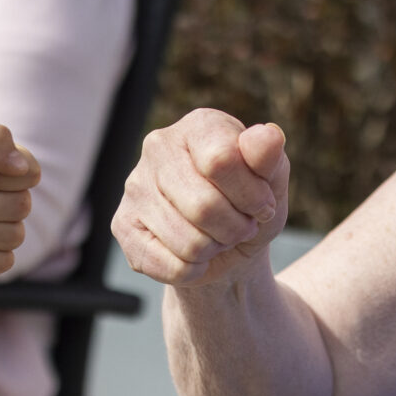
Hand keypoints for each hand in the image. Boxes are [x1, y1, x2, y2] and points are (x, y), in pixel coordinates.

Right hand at [114, 109, 289, 288]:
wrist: (229, 246)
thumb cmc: (250, 205)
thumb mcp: (272, 182)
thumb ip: (270, 158)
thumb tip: (269, 135)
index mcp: (199, 125)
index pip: (221, 161)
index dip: (251, 195)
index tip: (262, 204)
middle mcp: (158, 147)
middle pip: (204, 206)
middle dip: (235, 228)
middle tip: (242, 226)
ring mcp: (135, 186)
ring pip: (188, 242)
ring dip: (215, 249)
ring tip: (218, 237)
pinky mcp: (122, 225)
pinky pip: (170, 265)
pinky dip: (194, 270)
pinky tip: (195, 254)